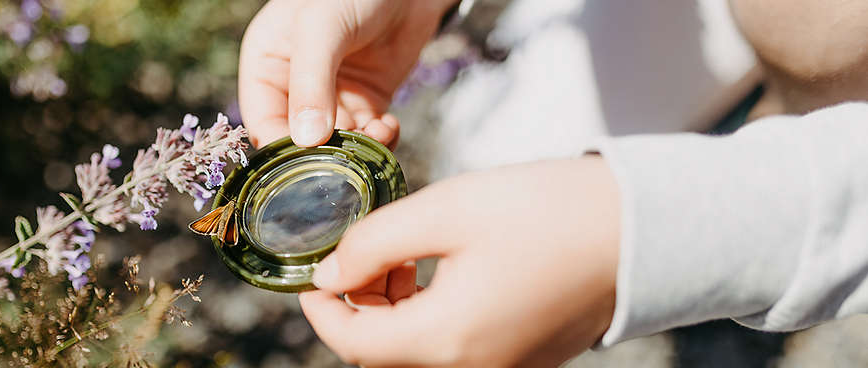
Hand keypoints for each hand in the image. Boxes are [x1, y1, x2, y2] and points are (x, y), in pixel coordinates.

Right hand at [238, 0, 457, 147]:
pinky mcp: (366, 102)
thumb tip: (304, 140)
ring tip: (376, 134)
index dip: (280, 149)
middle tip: (346, 160)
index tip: (305, 168)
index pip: (262, 122)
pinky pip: (366, 136)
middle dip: (323, 154)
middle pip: (299, 141)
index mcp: (267, 65)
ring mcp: (332, 97)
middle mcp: (294, 86)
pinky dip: (379, 140)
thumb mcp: (321, 28)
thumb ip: (311, 82)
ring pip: (335, 144)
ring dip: (355, 149)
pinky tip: (389, 126)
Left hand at [300, 157, 620, 366]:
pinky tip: (440, 270)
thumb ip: (376, 242)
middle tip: (364, 252)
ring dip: (393, 311)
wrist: (641, 229)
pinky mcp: (522, 357)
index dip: (320, 308)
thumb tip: (331, 268)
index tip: (313, 273)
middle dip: (358, 306)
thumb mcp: (447, 210)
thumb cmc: (547, 212)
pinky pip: (455, 349)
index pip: (352, 342)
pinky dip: (430, 317)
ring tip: (403, 254)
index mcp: (446, 339)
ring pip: (417, 352)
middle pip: (382, 352)